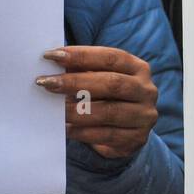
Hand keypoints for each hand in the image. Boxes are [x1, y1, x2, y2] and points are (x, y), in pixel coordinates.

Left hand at [36, 46, 158, 158]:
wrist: (127, 131)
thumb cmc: (107, 98)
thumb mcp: (99, 79)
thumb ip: (82, 70)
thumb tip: (52, 62)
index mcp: (139, 69)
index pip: (111, 58)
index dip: (81, 56)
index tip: (50, 56)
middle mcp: (147, 91)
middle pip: (113, 83)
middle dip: (76, 82)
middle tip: (46, 83)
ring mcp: (144, 116)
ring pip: (109, 112)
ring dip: (77, 111)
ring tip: (54, 110)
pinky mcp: (137, 138)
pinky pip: (107, 135)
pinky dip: (83, 132)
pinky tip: (66, 128)